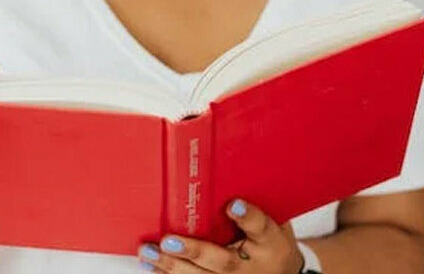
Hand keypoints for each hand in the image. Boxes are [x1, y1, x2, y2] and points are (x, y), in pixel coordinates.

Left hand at [138, 199, 303, 273]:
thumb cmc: (270, 241)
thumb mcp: (273, 219)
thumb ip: (253, 199)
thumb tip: (226, 161)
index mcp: (271, 243)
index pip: (261, 227)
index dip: (248, 216)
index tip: (234, 204)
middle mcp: (252, 267)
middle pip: (223, 261)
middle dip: (194, 251)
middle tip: (170, 240)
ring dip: (172, 265)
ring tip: (150, 251)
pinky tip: (152, 265)